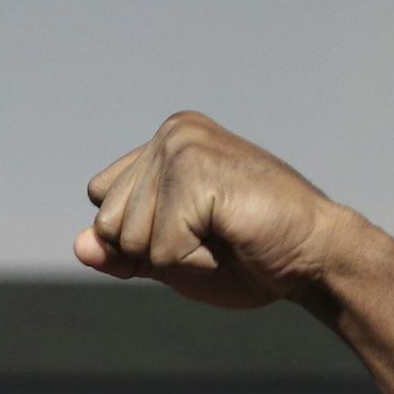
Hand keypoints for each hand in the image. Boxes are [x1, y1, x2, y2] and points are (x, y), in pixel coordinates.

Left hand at [75, 111, 353, 309]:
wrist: (314, 258)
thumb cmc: (249, 257)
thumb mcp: (169, 259)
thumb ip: (121, 251)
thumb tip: (79, 244)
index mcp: (166, 143)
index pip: (103, 205)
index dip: (140, 239)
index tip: (196, 231)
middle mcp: (172, 133)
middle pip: (109, 223)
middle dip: (154, 251)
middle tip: (214, 237)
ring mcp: (183, 146)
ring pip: (129, 237)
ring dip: (176, 257)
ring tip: (224, 236)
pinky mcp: (196, 172)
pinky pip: (159, 249)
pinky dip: (192, 261)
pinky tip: (231, 236)